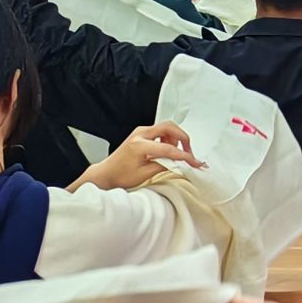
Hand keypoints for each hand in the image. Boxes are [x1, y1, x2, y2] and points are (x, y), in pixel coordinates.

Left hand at [72, 122, 203, 190]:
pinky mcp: (141, 133)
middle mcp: (140, 134)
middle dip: (183, 139)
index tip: (195, 162)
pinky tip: (168, 151)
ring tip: (177, 154)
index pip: (168, 148)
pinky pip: (160, 131)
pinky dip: (169, 138)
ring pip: (166, 127)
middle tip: (189, 153)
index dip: (184, 156)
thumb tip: (180, 163)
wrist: (107, 173)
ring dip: (176, 138)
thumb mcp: (144, 175)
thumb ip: (164, 166)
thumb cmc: (121, 176)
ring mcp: (140, 132)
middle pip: (170, 127)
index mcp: (139, 145)